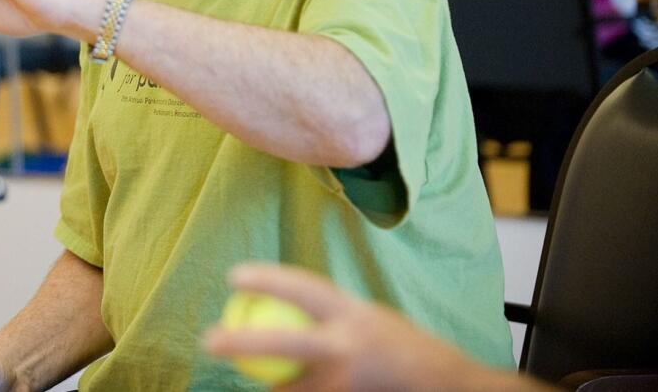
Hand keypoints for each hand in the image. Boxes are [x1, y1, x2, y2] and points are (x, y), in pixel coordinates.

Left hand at [204, 263, 519, 391]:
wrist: (450, 387)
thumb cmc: (403, 347)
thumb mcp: (369, 318)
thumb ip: (333, 315)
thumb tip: (286, 302)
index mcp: (354, 315)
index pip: (304, 288)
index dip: (268, 279)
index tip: (234, 276)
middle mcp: (349, 348)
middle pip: (285, 343)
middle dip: (241, 342)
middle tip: (208, 340)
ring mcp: (348, 383)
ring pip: (291, 387)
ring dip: (270, 386)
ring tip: (251, 376)